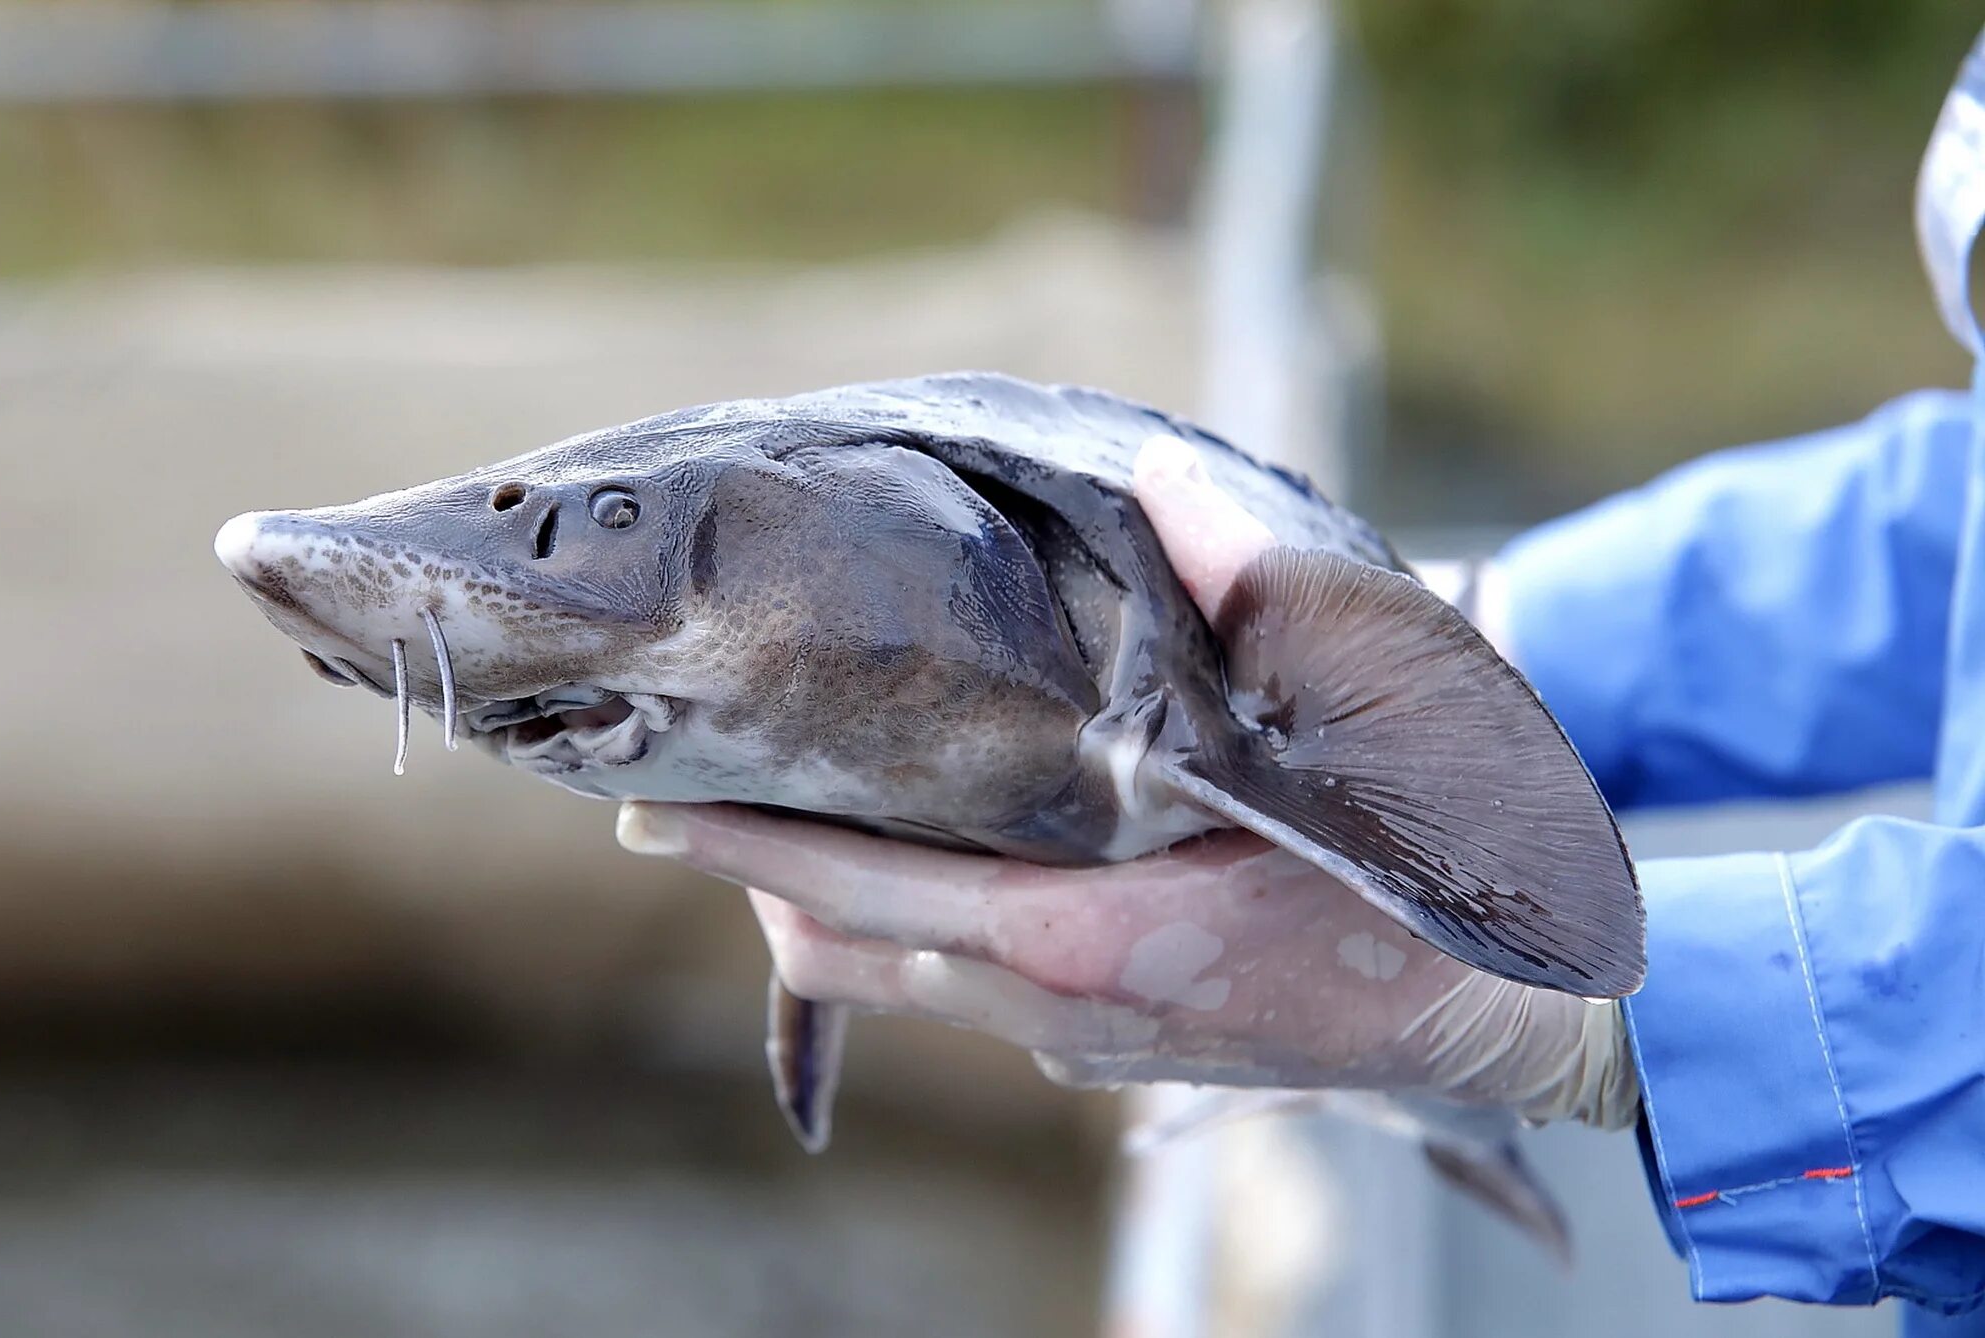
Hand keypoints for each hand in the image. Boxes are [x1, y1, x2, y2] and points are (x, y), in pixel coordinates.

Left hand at [617, 436, 1636, 1127]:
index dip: (743, 852)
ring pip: (899, 978)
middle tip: (693, 793)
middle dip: (762, 877)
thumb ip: (1257, 599)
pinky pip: (962, 990)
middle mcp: (1056, 1009)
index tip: (644, 811)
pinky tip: (922, 856)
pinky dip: (908, 924)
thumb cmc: (1425, 878)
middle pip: (847, 949)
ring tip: (786, 814)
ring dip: (832, 902)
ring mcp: (1079, 1041)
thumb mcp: (1360, 722)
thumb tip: (1163, 482)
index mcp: (1087, 938)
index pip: (860, 894)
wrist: (1503, 1015)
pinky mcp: (1110, 1046)